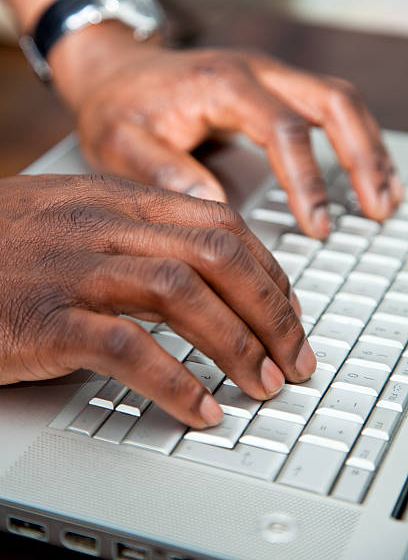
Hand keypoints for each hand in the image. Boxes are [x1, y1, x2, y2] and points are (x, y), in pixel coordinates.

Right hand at [0, 174, 314, 426]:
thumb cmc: (5, 243)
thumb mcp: (77, 218)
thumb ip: (137, 232)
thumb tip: (202, 265)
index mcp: (117, 199)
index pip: (219, 224)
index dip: (268, 271)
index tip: (288, 310)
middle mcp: (103, 227)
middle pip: (216, 256)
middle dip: (270, 310)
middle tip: (293, 355)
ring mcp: (74, 269)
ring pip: (183, 296)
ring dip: (236, 345)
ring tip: (261, 384)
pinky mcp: (45, 318)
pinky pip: (128, 349)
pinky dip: (175, 382)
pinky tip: (200, 408)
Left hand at [50, 22, 403, 240]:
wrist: (113, 73)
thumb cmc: (116, 107)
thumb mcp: (120, 144)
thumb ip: (163, 172)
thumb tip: (214, 207)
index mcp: (221, 85)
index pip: (284, 130)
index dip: (308, 181)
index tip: (318, 226)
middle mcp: (253, 73)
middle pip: (332, 103)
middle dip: (362, 157)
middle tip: (379, 209)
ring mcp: (266, 78)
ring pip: (337, 101)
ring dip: (366, 147)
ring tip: (384, 197)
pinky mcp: (268, 92)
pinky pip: (323, 109)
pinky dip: (350, 139)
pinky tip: (360, 172)